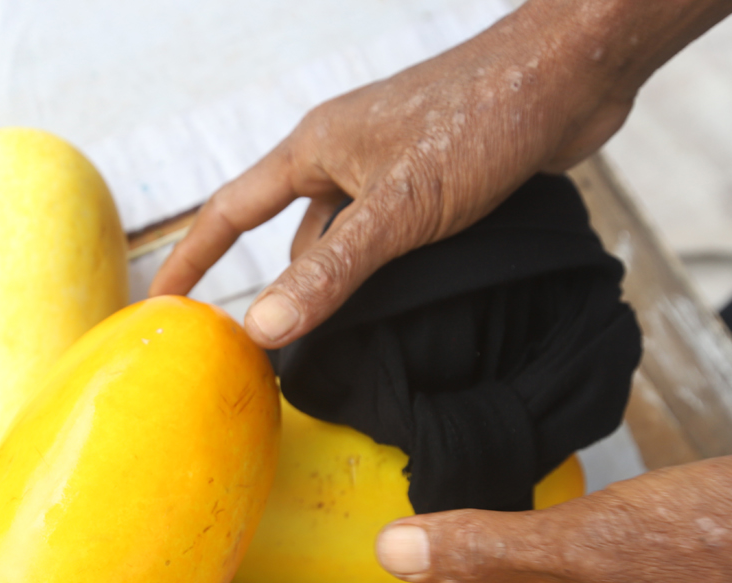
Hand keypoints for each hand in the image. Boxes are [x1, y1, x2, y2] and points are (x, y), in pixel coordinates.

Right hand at [150, 0, 731, 348]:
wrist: (571, 76)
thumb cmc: (479, 122)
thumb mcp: (398, 211)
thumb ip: (331, 272)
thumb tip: (263, 329)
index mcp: (314, 150)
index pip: (229, 211)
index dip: (191, 259)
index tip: (160, 304)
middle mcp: (343, 156)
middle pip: (293, 237)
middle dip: (285, 291)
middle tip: (270, 356)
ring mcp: (390, 167)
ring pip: (347, 242)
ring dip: (345, 288)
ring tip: (343, 350)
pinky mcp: (433, 181)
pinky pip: (389, 239)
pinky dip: (387, 277)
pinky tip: (404, 314)